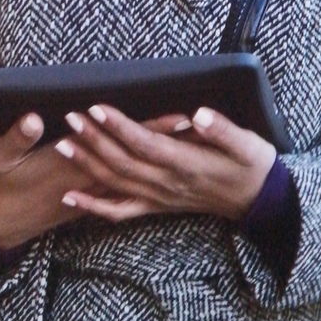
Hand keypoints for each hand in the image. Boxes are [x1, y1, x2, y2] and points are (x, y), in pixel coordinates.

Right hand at [0, 109, 191, 248]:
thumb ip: (15, 140)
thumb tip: (31, 118)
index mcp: (69, 169)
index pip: (120, 146)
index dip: (151, 131)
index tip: (181, 116)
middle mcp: (86, 184)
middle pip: (136, 161)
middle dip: (166, 143)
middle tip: (199, 123)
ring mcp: (86, 195)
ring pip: (134, 177)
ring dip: (155, 160)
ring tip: (184, 141)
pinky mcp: (84, 200)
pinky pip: (121, 194)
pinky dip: (139, 181)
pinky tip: (151, 173)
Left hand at [55, 105, 276, 224]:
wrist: (259, 200)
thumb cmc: (252, 165)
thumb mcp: (247, 143)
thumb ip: (222, 130)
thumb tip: (199, 115)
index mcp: (186, 164)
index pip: (145, 144)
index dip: (119, 127)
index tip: (97, 109)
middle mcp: (167, 184)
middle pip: (122, 162)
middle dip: (94, 140)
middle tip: (70, 118)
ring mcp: (159, 198)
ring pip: (116, 183)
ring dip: (87, 165)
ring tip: (62, 144)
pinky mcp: (157, 206)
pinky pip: (120, 211)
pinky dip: (93, 207)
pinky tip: (70, 198)